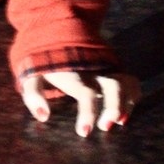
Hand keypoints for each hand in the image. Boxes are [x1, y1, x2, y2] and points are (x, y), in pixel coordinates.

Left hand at [22, 70, 140, 137]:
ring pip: (127, 82)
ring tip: (120, 122)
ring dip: (127, 104)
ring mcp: (106, 67)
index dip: (87, 113)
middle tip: (105, 127)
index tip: (84, 132)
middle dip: (115, 107)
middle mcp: (94, 69)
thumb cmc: (42, 60)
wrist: (53, 30)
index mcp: (73, 72)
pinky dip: (132, 97)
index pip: (86, 92)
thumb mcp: (31, 73)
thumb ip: (33, 94)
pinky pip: (130, 81)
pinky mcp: (113, 68)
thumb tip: (43, 116)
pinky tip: (123, 116)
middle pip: (114, 85)